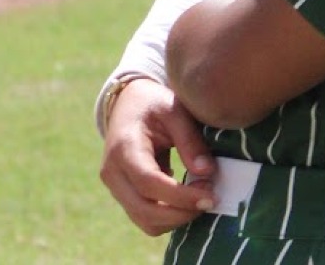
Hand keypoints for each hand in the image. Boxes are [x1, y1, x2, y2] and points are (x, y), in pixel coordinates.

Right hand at [98, 78, 216, 235]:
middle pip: (144, 209)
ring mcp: (115, 187)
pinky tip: (189, 200)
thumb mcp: (175, 111)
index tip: (211, 197)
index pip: (149, 183)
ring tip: (203, 197)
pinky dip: (169, 217)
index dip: (181, 196)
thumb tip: (207, 172)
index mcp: (123, 148)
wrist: (129, 105)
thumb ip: (190, 141)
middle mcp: (113, 173)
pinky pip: (145, 218)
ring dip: (176, 218)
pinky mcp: (124, 194)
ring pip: (144, 220)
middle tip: (212, 199)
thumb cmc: (155, 104)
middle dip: (181, 212)